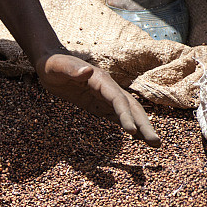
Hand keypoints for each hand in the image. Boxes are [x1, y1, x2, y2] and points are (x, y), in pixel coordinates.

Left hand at [35, 53, 160, 146]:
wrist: (49, 62)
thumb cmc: (52, 64)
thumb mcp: (58, 66)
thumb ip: (72, 69)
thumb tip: (87, 70)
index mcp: (101, 80)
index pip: (117, 99)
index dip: (125, 115)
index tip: (132, 131)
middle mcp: (107, 88)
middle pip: (130, 107)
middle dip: (143, 124)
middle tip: (156, 143)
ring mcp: (104, 96)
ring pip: (127, 112)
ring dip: (140, 127)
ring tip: (154, 144)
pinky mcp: (97, 103)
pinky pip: (115, 116)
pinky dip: (127, 125)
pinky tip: (136, 137)